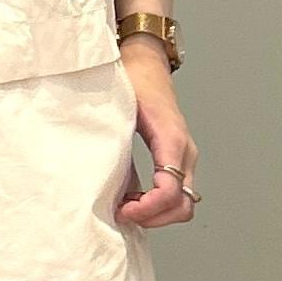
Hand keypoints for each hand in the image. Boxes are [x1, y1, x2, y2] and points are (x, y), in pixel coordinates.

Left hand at [114, 37, 197, 228]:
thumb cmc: (132, 80)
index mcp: (171, 138)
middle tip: (123, 212)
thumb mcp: (119, 110)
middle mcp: (185, 151)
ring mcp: (185, 156)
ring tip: (126, 205)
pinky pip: (176, 193)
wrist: (145, 62)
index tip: (122, 209)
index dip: (146, 209)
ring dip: (156, 214)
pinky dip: (157, 205)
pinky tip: (132, 197)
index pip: (169, 191)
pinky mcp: (178, 159)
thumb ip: (113, 144)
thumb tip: (96, 180)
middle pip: (183, 205)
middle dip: (153, 217)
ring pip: (183, 204)